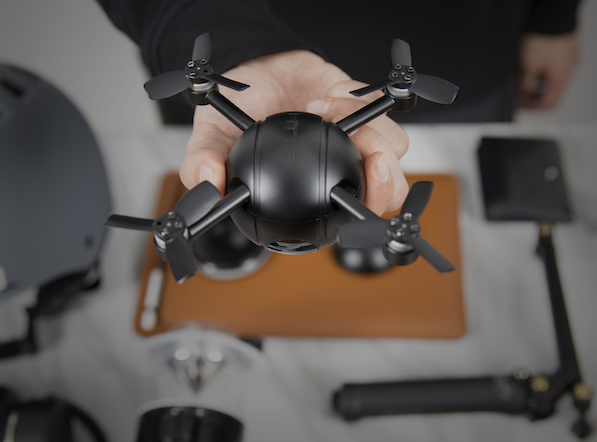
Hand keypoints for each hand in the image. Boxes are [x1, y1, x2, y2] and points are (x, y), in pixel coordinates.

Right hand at [179, 50, 409, 214]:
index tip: (357, 190)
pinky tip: (328, 99)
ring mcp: (355, 141)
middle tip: (362, 152)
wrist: (248, 67)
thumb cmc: (236, 112)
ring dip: (372, 134)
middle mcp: (340, 172)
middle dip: (384, 176)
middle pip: (390, 193)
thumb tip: (207, 182)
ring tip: (328, 117)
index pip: (353, 219)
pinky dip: (362, 105)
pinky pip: (382, 112)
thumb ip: (201, 164)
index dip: (366, 210)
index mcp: (311, 196)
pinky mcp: (362, 107)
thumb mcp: (210, 140)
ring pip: (395, 151)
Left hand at [516, 31, 579, 108]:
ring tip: (523, 77)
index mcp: (561, 78)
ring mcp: (570, 58)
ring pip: (553, 78)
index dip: (533, 108)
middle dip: (534, 96)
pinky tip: (531, 62)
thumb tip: (523, 94)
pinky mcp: (567, 48)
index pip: (550, 104)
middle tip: (520, 93)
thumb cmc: (543, 36)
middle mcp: (569, 69)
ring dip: (538, 82)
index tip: (520, 105)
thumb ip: (526, 84)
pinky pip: (555, 64)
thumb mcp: (528, 65)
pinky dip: (543, 69)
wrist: (553, 11)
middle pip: (552, 92)